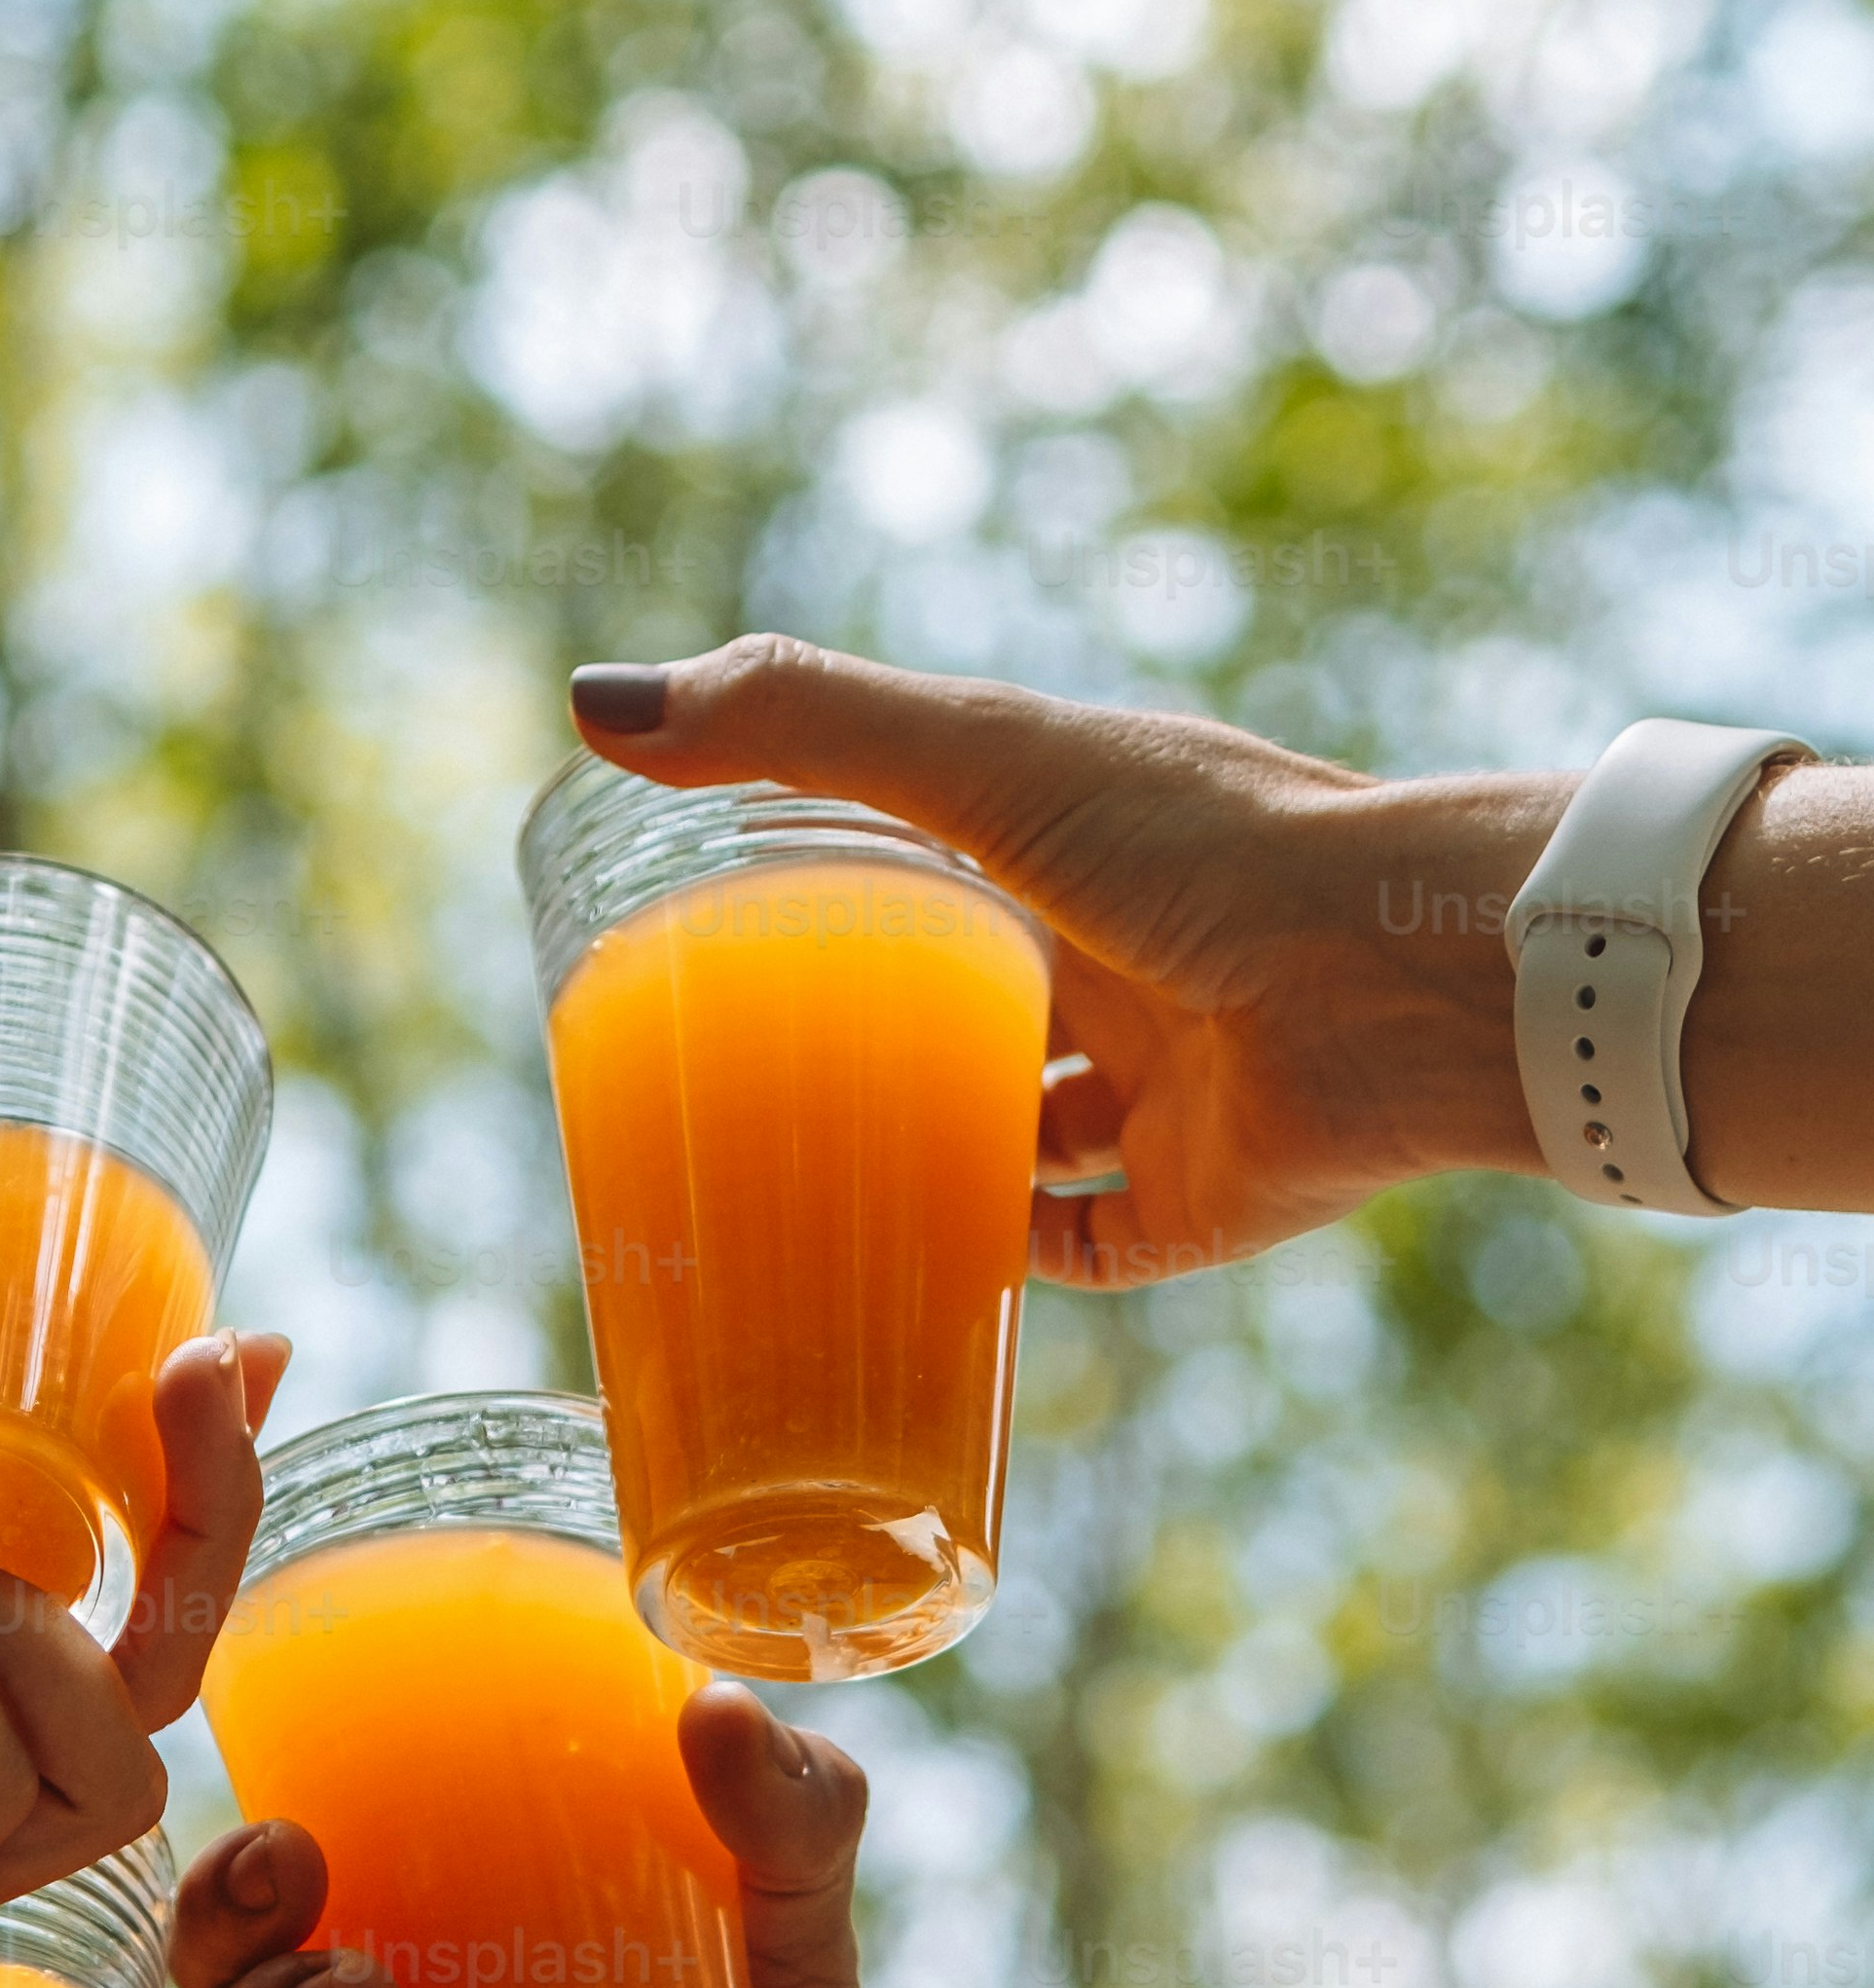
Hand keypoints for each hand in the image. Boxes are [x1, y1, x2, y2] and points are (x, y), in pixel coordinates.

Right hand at [568, 639, 1557, 1283]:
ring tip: (779, 1199)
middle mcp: (1114, 964)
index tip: (701, 936)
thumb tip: (591, 704)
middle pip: (966, 1007)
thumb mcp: (980, 759)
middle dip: (862, 1040)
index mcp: (1069, 846)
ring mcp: (1153, 1089)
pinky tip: (895, 1282)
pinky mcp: (1185, 1207)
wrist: (1396, 983)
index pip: (926, 862)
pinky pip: (1073, 1250)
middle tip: (713, 1090)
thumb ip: (799, 720)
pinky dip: (992, 1267)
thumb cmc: (1205, 843)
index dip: (822, 889)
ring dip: (924, 1162)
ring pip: (1013, 1135)